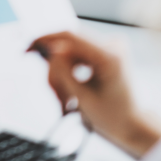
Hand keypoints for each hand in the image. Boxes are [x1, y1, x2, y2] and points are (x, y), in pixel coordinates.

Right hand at [30, 32, 160, 157]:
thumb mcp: (83, 97)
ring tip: (64, 97)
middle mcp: (112, 45)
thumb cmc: (113, 116)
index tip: (27, 47)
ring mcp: (109, 46)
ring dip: (60, 71)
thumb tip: (50, 50)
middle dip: (54, 66)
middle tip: (52, 90)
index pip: (70, 35)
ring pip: (68, 50)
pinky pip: (75, 53)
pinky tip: (69, 88)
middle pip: (67, 44)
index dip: (45, 38)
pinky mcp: (104, 51)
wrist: (132, 125)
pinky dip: (67, 69)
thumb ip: (64, 72)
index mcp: (110, 55)